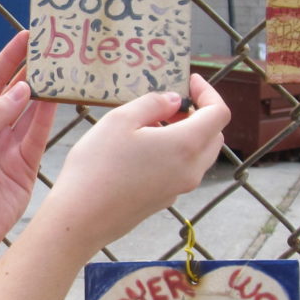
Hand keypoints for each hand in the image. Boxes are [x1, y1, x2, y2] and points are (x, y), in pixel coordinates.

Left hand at [0, 31, 56, 274]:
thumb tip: (22, 89)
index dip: (8, 58)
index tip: (26, 36)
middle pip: (14, 93)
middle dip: (30, 70)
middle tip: (51, 47)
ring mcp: (9, 147)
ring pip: (31, 112)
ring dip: (44, 90)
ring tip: (60, 66)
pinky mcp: (27, 165)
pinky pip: (39, 135)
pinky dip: (48, 117)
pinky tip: (57, 96)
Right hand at [50, 73, 228, 243]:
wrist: (81, 218)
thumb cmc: (97, 166)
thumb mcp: (120, 120)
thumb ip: (152, 103)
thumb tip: (173, 101)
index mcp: (186, 145)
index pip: (219, 113)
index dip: (208, 92)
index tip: (190, 81)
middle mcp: (191, 169)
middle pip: (213, 135)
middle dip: (199, 114)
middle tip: (170, 103)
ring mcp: (179, 188)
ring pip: (199, 154)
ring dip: (187, 134)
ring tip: (153, 124)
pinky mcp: (165, 200)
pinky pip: (182, 170)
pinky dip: (175, 153)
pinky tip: (143, 149)